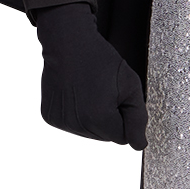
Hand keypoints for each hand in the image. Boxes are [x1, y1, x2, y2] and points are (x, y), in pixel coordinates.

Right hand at [31, 2, 147, 148]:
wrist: (68, 42)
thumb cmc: (101, 59)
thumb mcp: (130, 84)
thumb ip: (138, 117)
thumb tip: (139, 145)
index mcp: (100, 119)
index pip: (123, 137)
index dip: (126, 117)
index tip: (119, 96)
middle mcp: (78, 125)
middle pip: (105, 137)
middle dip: (110, 118)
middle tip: (105, 90)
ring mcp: (61, 122)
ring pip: (88, 133)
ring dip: (94, 117)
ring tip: (90, 90)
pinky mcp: (49, 117)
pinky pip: (72, 125)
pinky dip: (77, 114)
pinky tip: (76, 93)